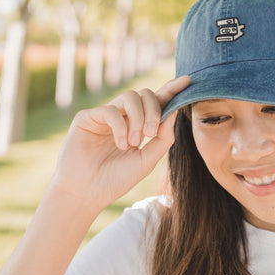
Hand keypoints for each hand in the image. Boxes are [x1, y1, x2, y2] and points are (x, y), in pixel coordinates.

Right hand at [50, 76, 189, 210]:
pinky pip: (111, 110)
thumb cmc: (116, 179)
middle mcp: (122, 117)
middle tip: (151, 133)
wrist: (87, 193)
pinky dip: (120, 127)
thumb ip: (163, 138)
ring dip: (138, 118)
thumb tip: (176, 112)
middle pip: (146, 94)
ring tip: (134, 142)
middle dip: (154, 110)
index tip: (188, 81)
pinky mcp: (87, 117)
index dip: (171, 90)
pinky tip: (120, 145)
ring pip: (130, 96)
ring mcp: (105, 115)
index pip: (157, 102)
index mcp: (138, 125)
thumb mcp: (147, 161)